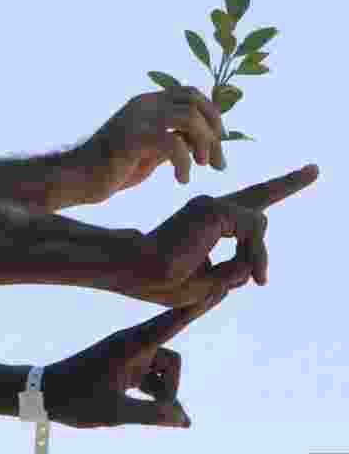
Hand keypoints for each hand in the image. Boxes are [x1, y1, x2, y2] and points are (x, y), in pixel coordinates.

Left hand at [42, 290, 227, 428]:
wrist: (44, 392)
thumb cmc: (76, 400)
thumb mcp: (116, 412)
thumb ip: (153, 414)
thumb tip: (185, 419)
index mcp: (130, 345)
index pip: (172, 322)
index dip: (198, 306)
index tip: (219, 285)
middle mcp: (132, 344)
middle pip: (172, 362)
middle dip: (169, 389)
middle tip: (150, 411)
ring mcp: (129, 354)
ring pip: (163, 372)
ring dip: (159, 394)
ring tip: (134, 408)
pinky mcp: (126, 364)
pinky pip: (152, 377)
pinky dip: (154, 394)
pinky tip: (150, 411)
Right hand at [76, 86, 226, 204]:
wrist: (79, 178)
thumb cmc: (112, 168)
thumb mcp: (150, 150)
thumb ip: (172, 138)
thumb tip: (203, 140)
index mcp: (146, 103)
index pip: (191, 94)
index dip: (211, 115)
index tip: (216, 144)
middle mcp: (143, 105)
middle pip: (195, 103)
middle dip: (214, 132)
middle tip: (216, 162)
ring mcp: (137, 119)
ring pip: (189, 118)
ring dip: (205, 144)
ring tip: (202, 166)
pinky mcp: (133, 139)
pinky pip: (174, 143)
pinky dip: (185, 164)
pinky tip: (181, 180)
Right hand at [123, 164, 319, 306]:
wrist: (137, 271)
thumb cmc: (162, 281)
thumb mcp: (208, 283)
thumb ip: (234, 271)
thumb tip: (254, 264)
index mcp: (207, 222)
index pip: (245, 204)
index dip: (276, 189)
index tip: (303, 172)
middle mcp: (209, 208)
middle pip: (259, 197)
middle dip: (289, 183)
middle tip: (315, 170)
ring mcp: (210, 205)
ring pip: (258, 225)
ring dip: (259, 256)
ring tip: (258, 279)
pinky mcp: (214, 210)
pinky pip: (253, 230)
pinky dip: (253, 252)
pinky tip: (243, 268)